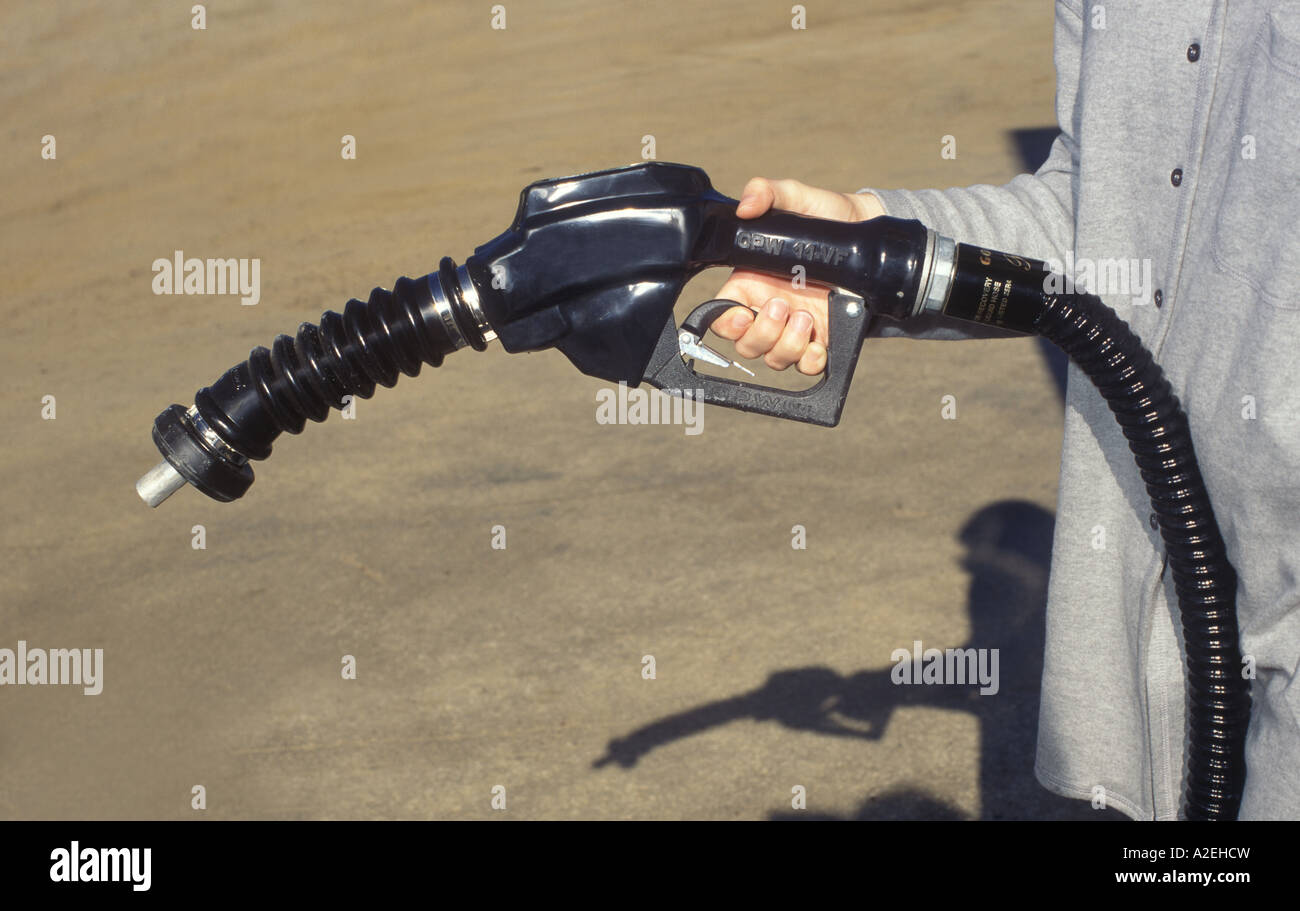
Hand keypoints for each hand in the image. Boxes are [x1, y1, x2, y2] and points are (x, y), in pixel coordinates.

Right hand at [712, 178, 883, 374]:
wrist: (866, 234)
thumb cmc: (825, 217)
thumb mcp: (796, 197)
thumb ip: (767, 192)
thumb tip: (745, 206)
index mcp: (751, 283)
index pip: (722, 316)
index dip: (726, 323)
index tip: (742, 314)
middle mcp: (769, 310)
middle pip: (746, 344)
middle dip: (762, 333)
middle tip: (784, 306)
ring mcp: (794, 328)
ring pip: (774, 358)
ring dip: (787, 345)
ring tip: (807, 317)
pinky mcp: (821, 340)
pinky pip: (806, 367)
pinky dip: (809, 362)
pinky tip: (819, 344)